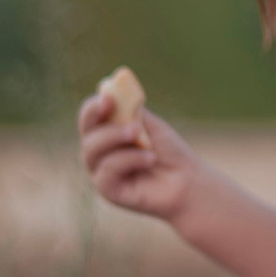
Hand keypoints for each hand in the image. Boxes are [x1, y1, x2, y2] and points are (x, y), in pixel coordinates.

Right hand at [78, 90, 201, 222]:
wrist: (187, 180)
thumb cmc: (169, 151)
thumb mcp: (149, 124)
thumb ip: (128, 108)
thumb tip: (109, 85)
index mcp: (106, 133)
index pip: (89, 118)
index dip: (94, 107)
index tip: (108, 98)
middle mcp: (99, 154)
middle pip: (87, 136)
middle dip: (107, 128)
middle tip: (132, 124)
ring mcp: (102, 174)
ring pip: (93, 153)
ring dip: (117, 140)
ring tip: (142, 138)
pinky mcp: (108, 191)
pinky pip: (107, 172)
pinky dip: (129, 160)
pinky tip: (150, 159)